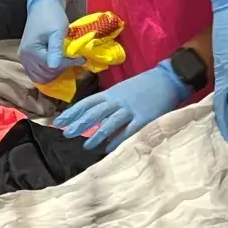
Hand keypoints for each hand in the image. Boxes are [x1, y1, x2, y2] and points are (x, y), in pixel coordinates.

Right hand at [19, 0, 69, 84]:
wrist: (42, 6)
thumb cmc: (52, 16)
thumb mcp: (57, 31)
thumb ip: (55, 49)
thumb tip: (54, 66)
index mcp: (32, 51)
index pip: (52, 66)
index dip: (68, 63)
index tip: (81, 58)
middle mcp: (25, 57)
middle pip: (45, 74)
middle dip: (61, 69)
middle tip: (72, 60)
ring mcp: (24, 58)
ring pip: (39, 76)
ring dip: (53, 73)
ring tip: (65, 62)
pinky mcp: (26, 56)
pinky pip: (35, 72)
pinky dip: (46, 72)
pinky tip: (57, 64)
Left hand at [55, 62, 189, 150]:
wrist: (168, 79)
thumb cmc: (143, 85)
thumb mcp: (122, 90)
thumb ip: (109, 103)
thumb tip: (94, 119)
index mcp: (111, 93)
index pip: (87, 102)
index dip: (73, 112)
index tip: (59, 121)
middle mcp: (118, 101)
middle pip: (95, 113)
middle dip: (79, 124)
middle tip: (67, 134)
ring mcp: (130, 110)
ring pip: (110, 123)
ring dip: (97, 135)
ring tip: (87, 145)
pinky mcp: (144, 118)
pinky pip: (128, 131)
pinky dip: (118, 140)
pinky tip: (109, 148)